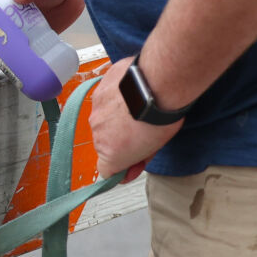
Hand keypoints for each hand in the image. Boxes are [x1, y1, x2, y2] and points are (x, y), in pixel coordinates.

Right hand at [89, 56, 180, 180]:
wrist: (156, 84)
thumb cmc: (160, 117)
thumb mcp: (154, 147)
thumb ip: (139, 158)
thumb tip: (133, 165)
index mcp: (111, 153)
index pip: (106, 171)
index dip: (121, 168)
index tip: (133, 162)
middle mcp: (98, 132)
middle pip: (106, 142)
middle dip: (120, 139)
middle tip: (141, 130)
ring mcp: (96, 109)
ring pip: (104, 118)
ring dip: (117, 117)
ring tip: (137, 108)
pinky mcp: (99, 89)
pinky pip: (105, 97)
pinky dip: (116, 97)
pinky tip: (132, 92)